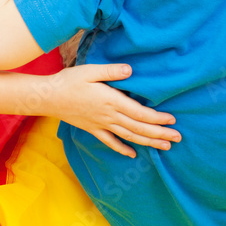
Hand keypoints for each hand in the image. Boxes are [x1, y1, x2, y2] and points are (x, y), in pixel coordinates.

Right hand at [51, 63, 179, 157]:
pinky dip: (122, 149)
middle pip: (138, 128)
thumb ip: (111, 71)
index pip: (139, 113)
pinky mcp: (92, 129)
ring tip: (164, 146)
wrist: (48, 97)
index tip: (172, 120)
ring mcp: (100, 125)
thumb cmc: (69, 81)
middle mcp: (108, 116)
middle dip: (159, 133)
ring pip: (129, 136)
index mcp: (111, 100)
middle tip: (177, 138)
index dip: (157, 118)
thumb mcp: (90, 70)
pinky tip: (132, 154)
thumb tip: (131, 71)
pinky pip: (110, 142)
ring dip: (148, 142)